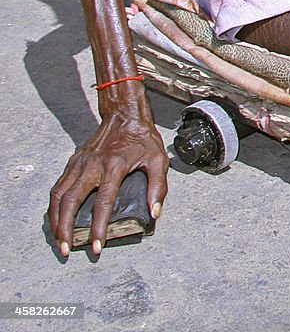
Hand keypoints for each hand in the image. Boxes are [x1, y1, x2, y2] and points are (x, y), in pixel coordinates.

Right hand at [48, 109, 168, 257]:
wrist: (126, 115)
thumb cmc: (143, 138)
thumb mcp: (158, 159)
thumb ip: (158, 186)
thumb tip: (154, 213)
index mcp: (114, 166)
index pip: (103, 203)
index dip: (99, 228)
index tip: (97, 247)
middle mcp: (92, 166)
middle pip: (71, 201)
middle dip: (66, 229)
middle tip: (66, 250)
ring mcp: (80, 163)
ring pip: (59, 195)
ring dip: (56, 220)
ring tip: (58, 239)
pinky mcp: (73, 162)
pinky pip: (58, 186)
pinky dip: (54, 205)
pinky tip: (56, 218)